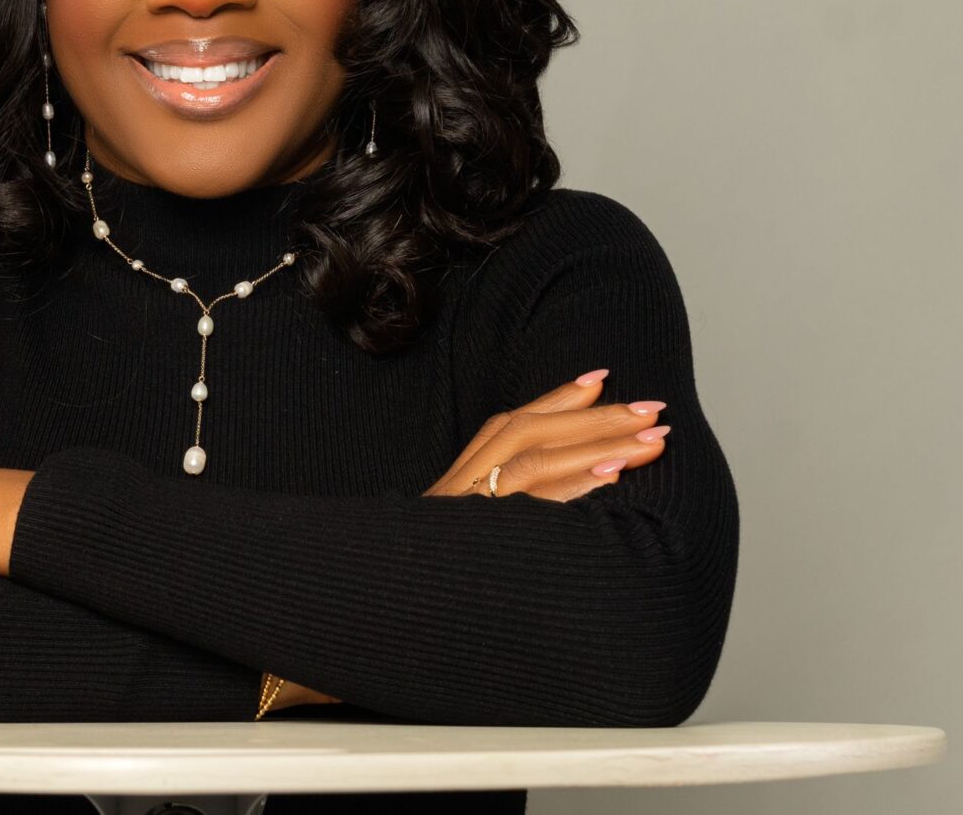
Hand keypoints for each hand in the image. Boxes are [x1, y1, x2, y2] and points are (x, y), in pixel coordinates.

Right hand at [265, 372, 668, 710]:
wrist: (351, 626)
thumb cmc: (414, 597)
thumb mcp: (454, 547)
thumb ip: (494, 520)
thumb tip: (552, 508)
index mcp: (455, 489)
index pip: (507, 426)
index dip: (555, 399)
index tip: (601, 378)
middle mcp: (455, 493)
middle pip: (527, 433)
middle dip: (597, 417)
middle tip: (653, 407)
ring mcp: (459, 515)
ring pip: (531, 460)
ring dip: (598, 444)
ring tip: (650, 438)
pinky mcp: (465, 541)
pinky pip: (525, 507)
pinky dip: (573, 488)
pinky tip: (613, 477)